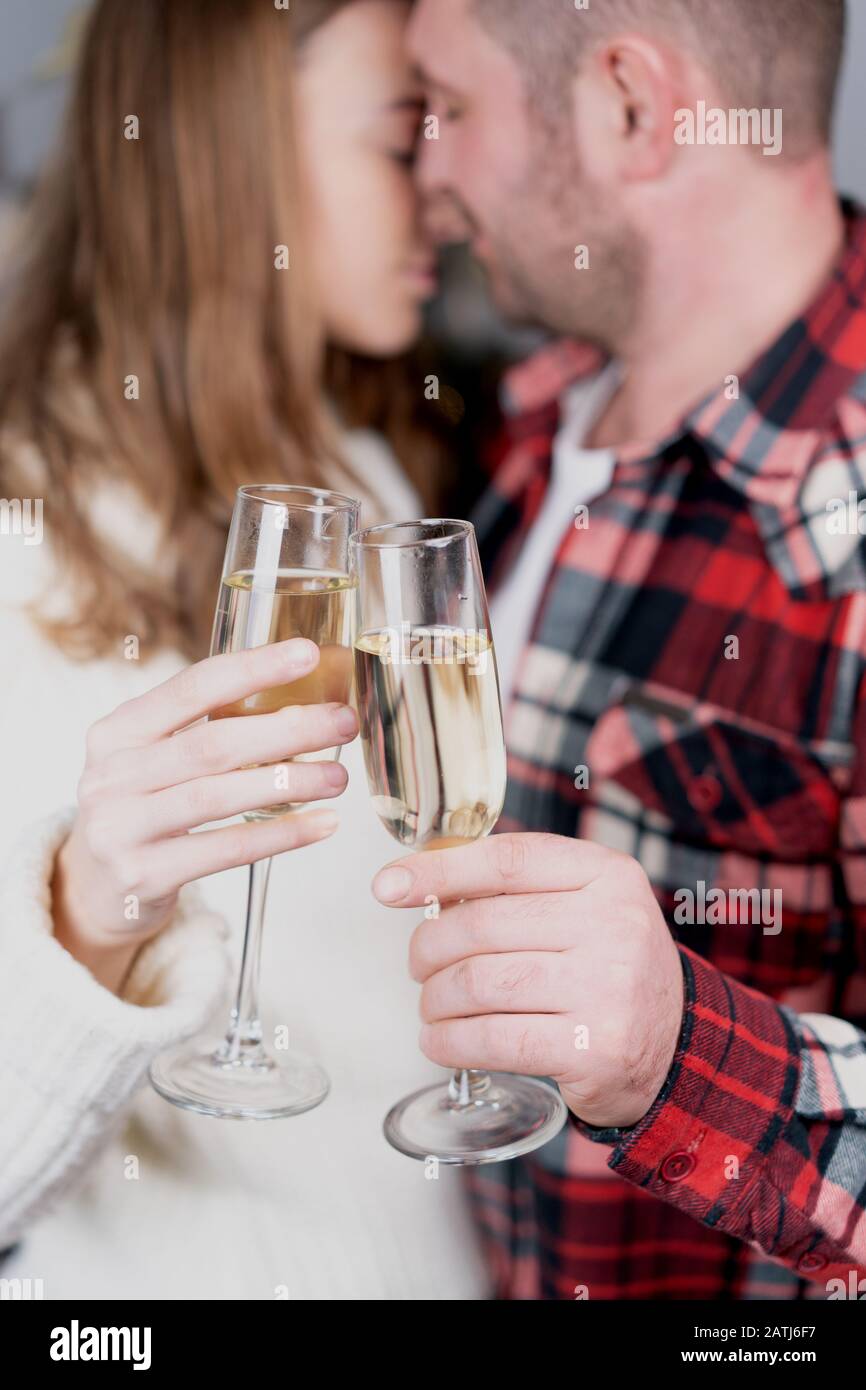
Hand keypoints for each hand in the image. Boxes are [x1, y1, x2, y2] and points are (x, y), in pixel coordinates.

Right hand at [53, 638, 356, 988]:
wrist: (93, 888)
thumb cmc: (143, 809)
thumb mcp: (152, 758)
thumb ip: (204, 727)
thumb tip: (302, 695)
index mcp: (118, 731)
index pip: (193, 687)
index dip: (253, 668)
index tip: (307, 654)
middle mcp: (111, 775)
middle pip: (213, 743)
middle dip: (287, 729)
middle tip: (342, 722)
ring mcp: (121, 828)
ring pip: (218, 796)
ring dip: (288, 782)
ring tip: (338, 777)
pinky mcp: (142, 876)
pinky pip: (225, 851)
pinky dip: (280, 835)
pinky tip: (322, 824)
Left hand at [372, 832, 684, 1129]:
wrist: (674, 1044)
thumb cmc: (608, 966)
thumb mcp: (584, 905)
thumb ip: (518, 887)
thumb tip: (423, 881)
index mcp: (608, 875)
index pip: (506, 860)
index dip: (437, 870)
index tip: (388, 885)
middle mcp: (614, 925)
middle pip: (482, 925)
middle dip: (429, 947)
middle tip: (418, 964)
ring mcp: (608, 989)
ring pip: (481, 983)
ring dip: (436, 998)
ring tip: (431, 1005)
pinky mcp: (595, 1049)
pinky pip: (494, 1040)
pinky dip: (450, 1042)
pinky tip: (440, 1040)